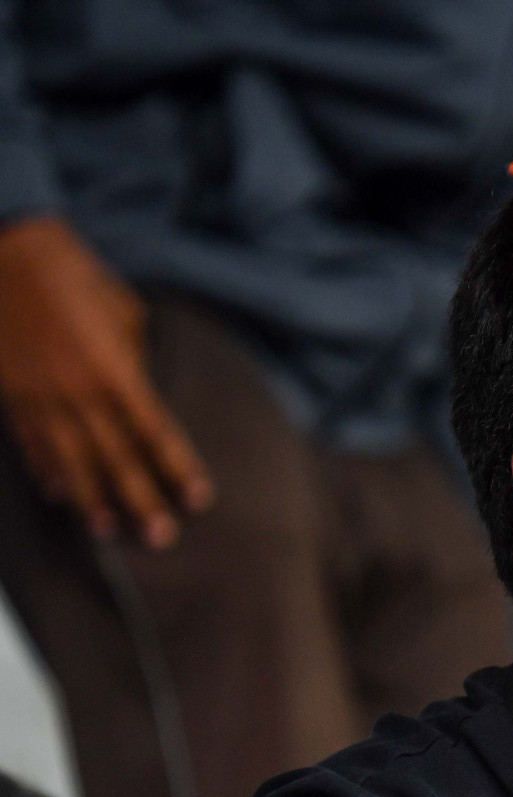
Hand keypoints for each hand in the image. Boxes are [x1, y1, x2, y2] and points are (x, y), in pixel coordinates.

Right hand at [0, 216, 212, 546]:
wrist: (5, 248)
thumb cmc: (73, 271)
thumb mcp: (123, 309)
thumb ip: (134, 354)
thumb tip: (140, 384)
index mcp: (114, 370)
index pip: (155, 432)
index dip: (178, 467)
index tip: (198, 498)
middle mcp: (77, 392)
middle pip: (116, 458)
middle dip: (140, 499)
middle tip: (161, 538)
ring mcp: (38, 397)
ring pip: (69, 460)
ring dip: (90, 498)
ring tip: (108, 530)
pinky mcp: (9, 394)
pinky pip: (31, 442)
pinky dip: (46, 470)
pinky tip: (58, 494)